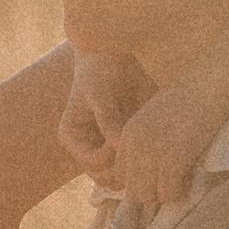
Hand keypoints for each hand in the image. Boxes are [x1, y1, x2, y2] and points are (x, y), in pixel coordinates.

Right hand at [57, 50, 151, 181]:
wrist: (119, 52)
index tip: (123, 138)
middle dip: (123, 168)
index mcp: (73, 137)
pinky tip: (155, 144)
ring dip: (136, 166)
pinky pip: (137, 161)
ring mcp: (108, 146)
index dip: (109, 157)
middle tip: (140, 151)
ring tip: (148, 147)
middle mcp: (88, 146)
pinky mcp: (127, 141)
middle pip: (105, 176)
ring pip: (122, 174)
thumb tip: (118, 147)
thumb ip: (108, 120)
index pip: (91, 163)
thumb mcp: (100, 93)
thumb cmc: (102, 67)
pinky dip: (146, 158)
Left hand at [107, 74, 225, 215]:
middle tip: (171, 184)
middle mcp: (134, 146)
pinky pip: (168, 192)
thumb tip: (149, 166)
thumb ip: (144, 140)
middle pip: (133, 190)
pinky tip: (188, 183)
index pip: (120, 175)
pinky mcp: (173, 159)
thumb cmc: (188, 98)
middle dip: (152, 192)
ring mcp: (152, 153)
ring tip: (180, 184)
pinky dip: (179, 193)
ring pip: (148, 195)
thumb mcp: (153, 118)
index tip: (157, 179)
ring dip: (164, 195)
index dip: (139, 182)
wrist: (208, 83)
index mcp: (126, 135)